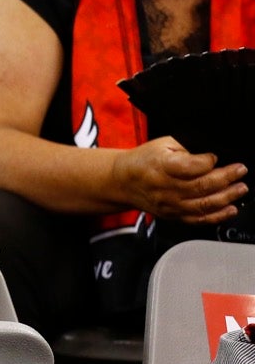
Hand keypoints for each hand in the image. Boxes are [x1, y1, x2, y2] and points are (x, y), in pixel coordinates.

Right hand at [112, 136, 247, 223]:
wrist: (124, 181)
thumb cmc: (144, 161)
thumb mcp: (162, 144)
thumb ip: (187, 148)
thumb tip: (212, 156)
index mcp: (162, 166)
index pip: (190, 166)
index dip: (208, 161)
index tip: (216, 156)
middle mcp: (166, 187)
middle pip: (201, 186)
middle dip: (226, 178)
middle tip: (240, 171)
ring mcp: (170, 204)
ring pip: (204, 204)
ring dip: (227, 197)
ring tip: (240, 188)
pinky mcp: (173, 215)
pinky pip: (198, 219)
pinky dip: (217, 216)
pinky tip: (230, 209)